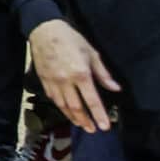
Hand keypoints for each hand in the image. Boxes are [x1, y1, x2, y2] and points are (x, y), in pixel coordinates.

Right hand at [30, 19, 121, 135]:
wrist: (44, 30)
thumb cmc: (70, 39)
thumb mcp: (92, 53)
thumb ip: (103, 73)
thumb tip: (115, 88)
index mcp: (81, 74)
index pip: (92, 100)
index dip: (99, 114)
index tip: (105, 126)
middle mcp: (66, 81)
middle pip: (76, 107)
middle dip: (85, 120)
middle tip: (93, 129)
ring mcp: (53, 82)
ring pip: (63, 105)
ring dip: (72, 117)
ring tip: (81, 124)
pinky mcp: (44, 80)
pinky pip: (53, 98)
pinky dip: (61, 107)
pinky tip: (66, 111)